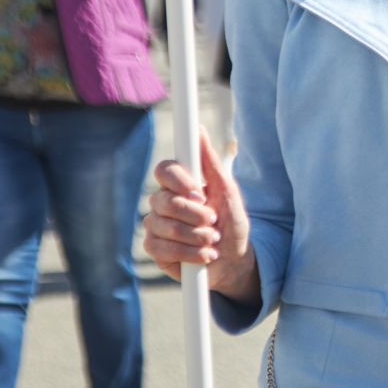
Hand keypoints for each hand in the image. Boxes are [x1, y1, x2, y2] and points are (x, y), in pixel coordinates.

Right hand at [143, 131, 254, 300]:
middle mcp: (162, 201)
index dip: (179, 181)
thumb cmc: (230, 221)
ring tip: (212, 240)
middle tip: (213, 221)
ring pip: (163, 226)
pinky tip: (203, 256)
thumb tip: (199, 128)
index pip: (164, 169)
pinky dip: (188, 253)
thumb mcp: (227, 190)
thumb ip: (210, 161)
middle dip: (195, 215)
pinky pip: (160, 248)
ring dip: (195, 236)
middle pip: (163, 200)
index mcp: (179, 183)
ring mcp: (155, 225)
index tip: (199, 192)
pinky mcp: (154, 248)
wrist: (233, 259)